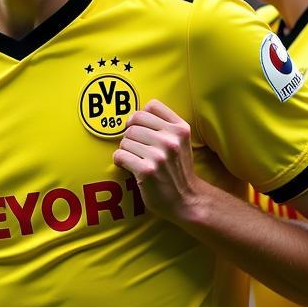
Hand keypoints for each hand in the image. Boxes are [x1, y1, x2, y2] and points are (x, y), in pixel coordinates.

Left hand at [112, 99, 199, 222]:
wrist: (187, 200)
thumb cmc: (178, 169)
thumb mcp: (182, 142)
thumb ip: (165, 125)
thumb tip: (133, 115)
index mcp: (181, 129)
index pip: (151, 106)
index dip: (140, 117)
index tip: (139, 128)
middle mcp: (171, 140)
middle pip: (133, 124)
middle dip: (130, 136)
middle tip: (136, 149)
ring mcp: (159, 156)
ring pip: (125, 140)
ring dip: (125, 150)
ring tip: (135, 159)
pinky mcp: (147, 171)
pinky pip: (120, 156)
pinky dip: (120, 161)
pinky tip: (129, 166)